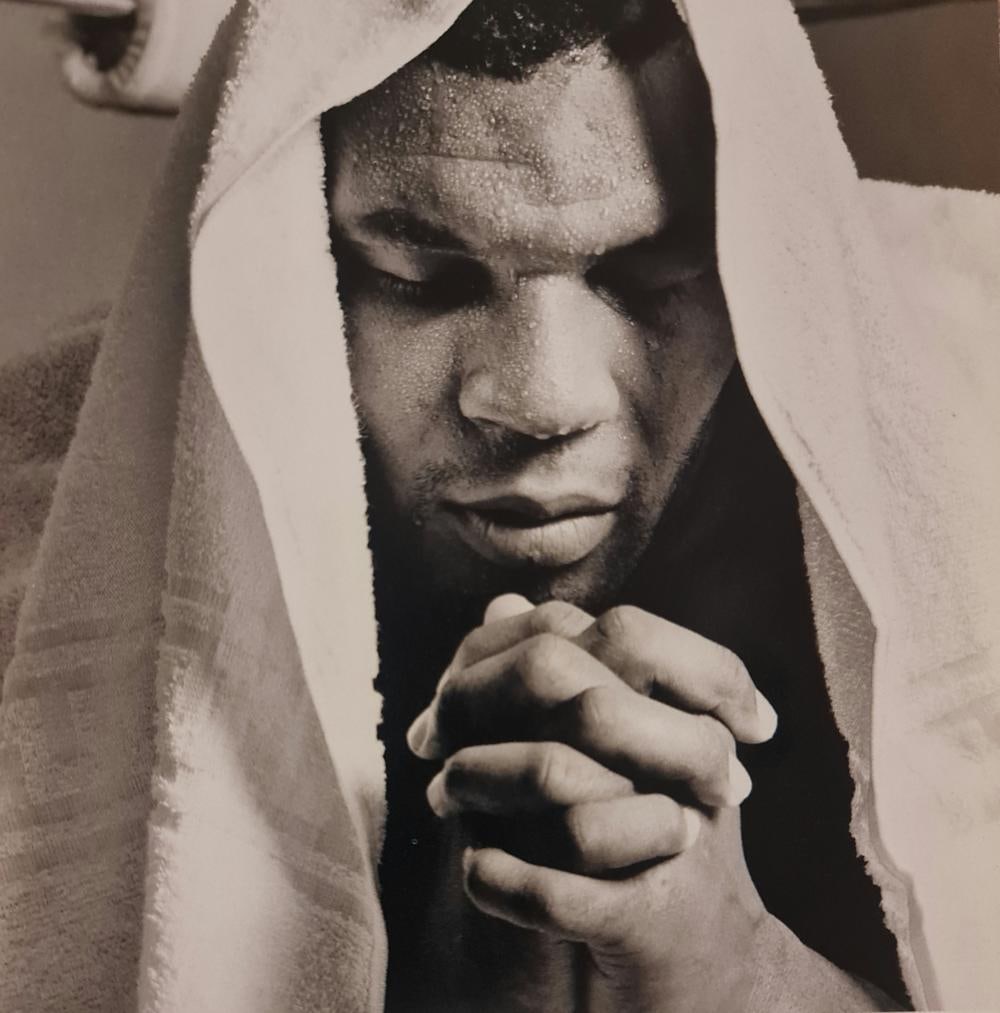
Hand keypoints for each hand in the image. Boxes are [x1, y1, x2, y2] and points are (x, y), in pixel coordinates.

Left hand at [407, 594, 778, 1011]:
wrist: (718, 967)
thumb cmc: (653, 842)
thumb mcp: (621, 749)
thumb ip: (570, 674)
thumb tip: (502, 605)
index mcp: (691, 711)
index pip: (622, 631)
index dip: (515, 644)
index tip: (451, 692)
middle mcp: (693, 762)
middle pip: (578, 688)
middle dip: (481, 701)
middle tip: (432, 738)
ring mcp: (677, 840)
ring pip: (558, 778)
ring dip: (477, 780)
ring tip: (442, 793)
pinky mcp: (651, 917)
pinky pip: (555, 889)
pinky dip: (497, 878)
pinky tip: (472, 868)